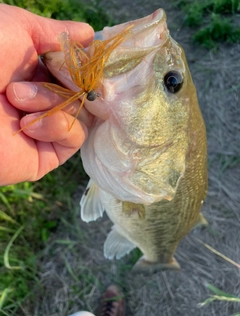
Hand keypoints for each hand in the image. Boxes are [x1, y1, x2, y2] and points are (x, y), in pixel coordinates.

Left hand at [0, 4, 93, 184]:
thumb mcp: (18, 29)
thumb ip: (57, 33)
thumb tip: (90, 34)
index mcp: (35, 71)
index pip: (76, 70)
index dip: (83, 65)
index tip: (85, 57)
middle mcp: (42, 99)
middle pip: (82, 92)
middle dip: (66, 81)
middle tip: (33, 77)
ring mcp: (45, 128)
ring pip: (80, 113)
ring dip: (53, 102)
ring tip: (16, 99)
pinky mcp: (46, 154)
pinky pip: (75, 137)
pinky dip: (59, 126)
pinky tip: (28, 124)